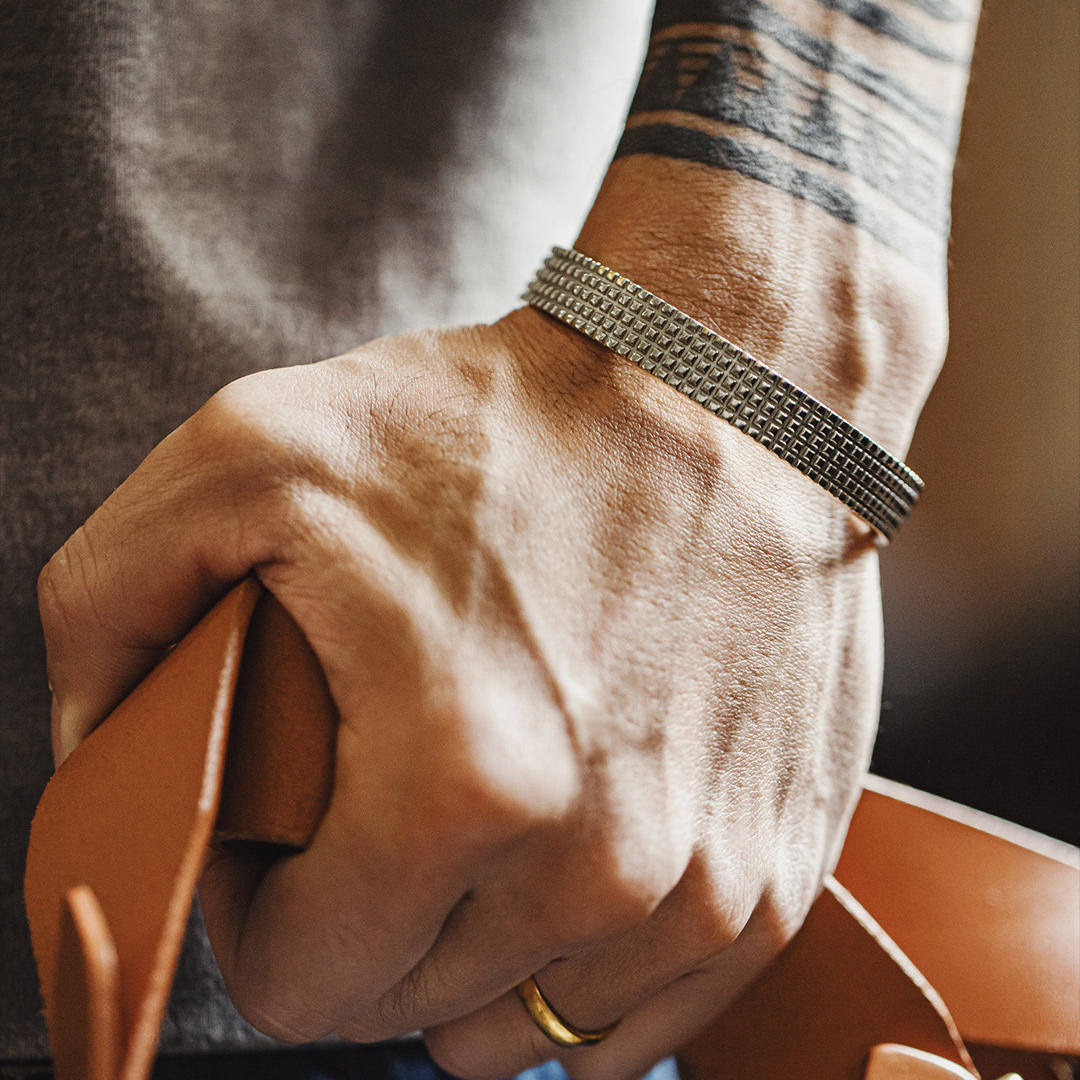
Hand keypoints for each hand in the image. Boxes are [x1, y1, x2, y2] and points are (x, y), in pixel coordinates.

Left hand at [39, 305, 881, 1078]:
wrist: (729, 398)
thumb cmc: (509, 422)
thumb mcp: (253, 451)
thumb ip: (113, 601)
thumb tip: (97, 746)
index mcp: (460, 782)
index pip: (301, 982)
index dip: (259, 921)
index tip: (277, 850)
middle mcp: (598, 864)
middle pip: (414, 1013)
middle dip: (363, 933)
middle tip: (370, 817)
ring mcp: (702, 882)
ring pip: (527, 1033)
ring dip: (475, 960)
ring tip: (471, 842)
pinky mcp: (773, 871)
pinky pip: (641, 1017)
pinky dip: (584, 969)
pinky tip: (567, 869)